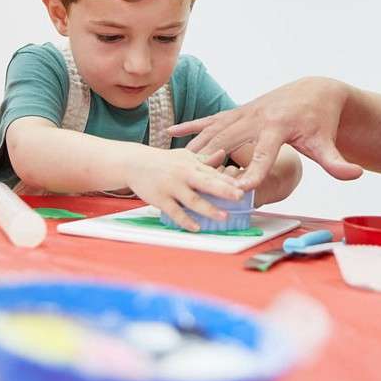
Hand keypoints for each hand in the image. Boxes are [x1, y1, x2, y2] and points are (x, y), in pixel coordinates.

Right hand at [124, 148, 240, 231]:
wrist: (135, 163)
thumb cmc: (164, 160)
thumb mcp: (185, 156)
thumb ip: (204, 159)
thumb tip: (223, 154)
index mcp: (192, 164)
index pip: (214, 173)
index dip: (229, 181)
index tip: (245, 187)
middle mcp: (183, 174)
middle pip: (206, 183)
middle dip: (224, 190)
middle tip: (240, 197)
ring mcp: (171, 187)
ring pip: (192, 200)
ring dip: (209, 209)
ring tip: (223, 217)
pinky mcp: (160, 198)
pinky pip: (175, 211)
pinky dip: (185, 220)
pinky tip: (196, 227)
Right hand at [167, 77, 362, 189]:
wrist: (313, 91)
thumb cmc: (320, 120)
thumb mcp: (328, 142)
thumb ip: (337, 162)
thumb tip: (356, 174)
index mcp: (278, 126)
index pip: (263, 152)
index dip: (252, 171)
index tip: (241, 190)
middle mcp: (256, 117)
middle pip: (230, 141)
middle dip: (213, 161)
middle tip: (195, 182)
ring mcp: (243, 113)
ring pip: (214, 130)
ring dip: (196, 148)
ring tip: (177, 168)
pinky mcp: (237, 112)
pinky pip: (210, 119)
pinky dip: (191, 127)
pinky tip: (171, 136)